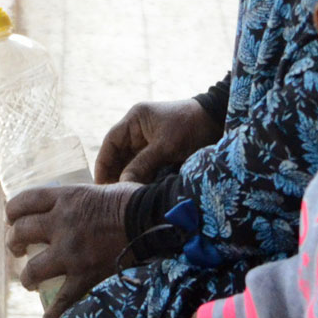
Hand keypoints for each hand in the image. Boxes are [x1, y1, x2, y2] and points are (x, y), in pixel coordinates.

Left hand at [5, 181, 139, 317]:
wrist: (155, 221)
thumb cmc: (134, 202)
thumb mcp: (100, 190)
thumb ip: (82, 201)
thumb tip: (77, 208)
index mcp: (65, 198)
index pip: (24, 202)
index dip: (12, 212)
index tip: (12, 219)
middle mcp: (62, 223)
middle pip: (21, 233)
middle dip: (14, 243)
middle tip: (18, 250)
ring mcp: (71, 251)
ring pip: (33, 270)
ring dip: (28, 278)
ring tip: (30, 282)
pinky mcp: (85, 275)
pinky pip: (62, 301)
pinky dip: (52, 314)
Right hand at [95, 98, 222, 185]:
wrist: (217, 122)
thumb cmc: (191, 127)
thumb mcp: (166, 145)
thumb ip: (143, 164)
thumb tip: (123, 183)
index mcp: (135, 120)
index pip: (111, 142)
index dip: (103, 163)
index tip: (100, 184)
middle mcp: (138, 130)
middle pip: (119, 155)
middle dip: (115, 174)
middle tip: (112, 197)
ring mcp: (149, 142)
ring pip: (131, 163)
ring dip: (128, 178)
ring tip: (124, 198)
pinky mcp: (160, 153)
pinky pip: (144, 167)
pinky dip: (141, 179)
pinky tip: (138, 192)